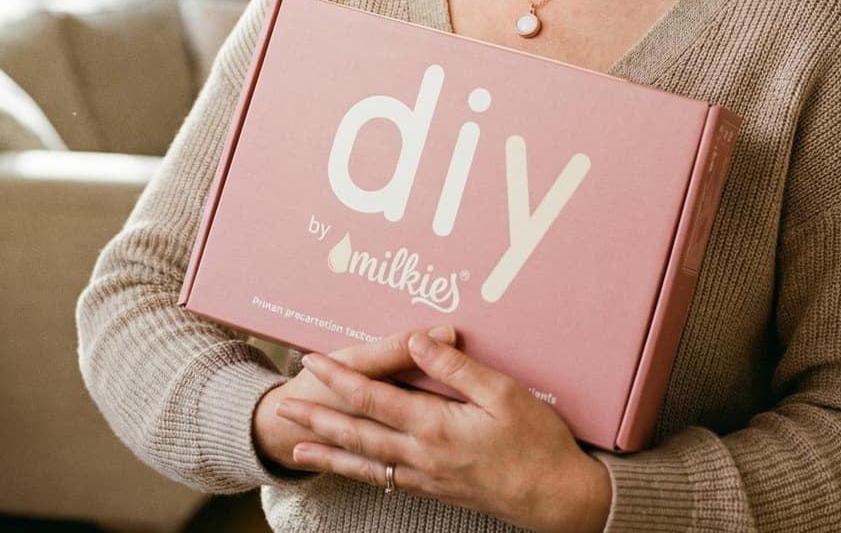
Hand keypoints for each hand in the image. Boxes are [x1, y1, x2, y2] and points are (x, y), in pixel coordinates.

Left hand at [277, 327, 611, 532]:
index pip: (375, 397)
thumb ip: (456, 368)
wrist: (556, 499)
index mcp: (436, 426)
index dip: (341, 378)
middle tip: (285, 406)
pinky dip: (360, 474)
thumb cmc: (536, 442)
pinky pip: (386, 481)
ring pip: (366, 463)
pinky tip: (351, 471)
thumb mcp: (503, 393)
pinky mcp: (437, 490)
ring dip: (329, 454)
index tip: (314, 361)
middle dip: (319, 418)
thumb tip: (418, 340)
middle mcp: (423, 455)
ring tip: (297, 449)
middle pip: (359, 433)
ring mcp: (427, 477)